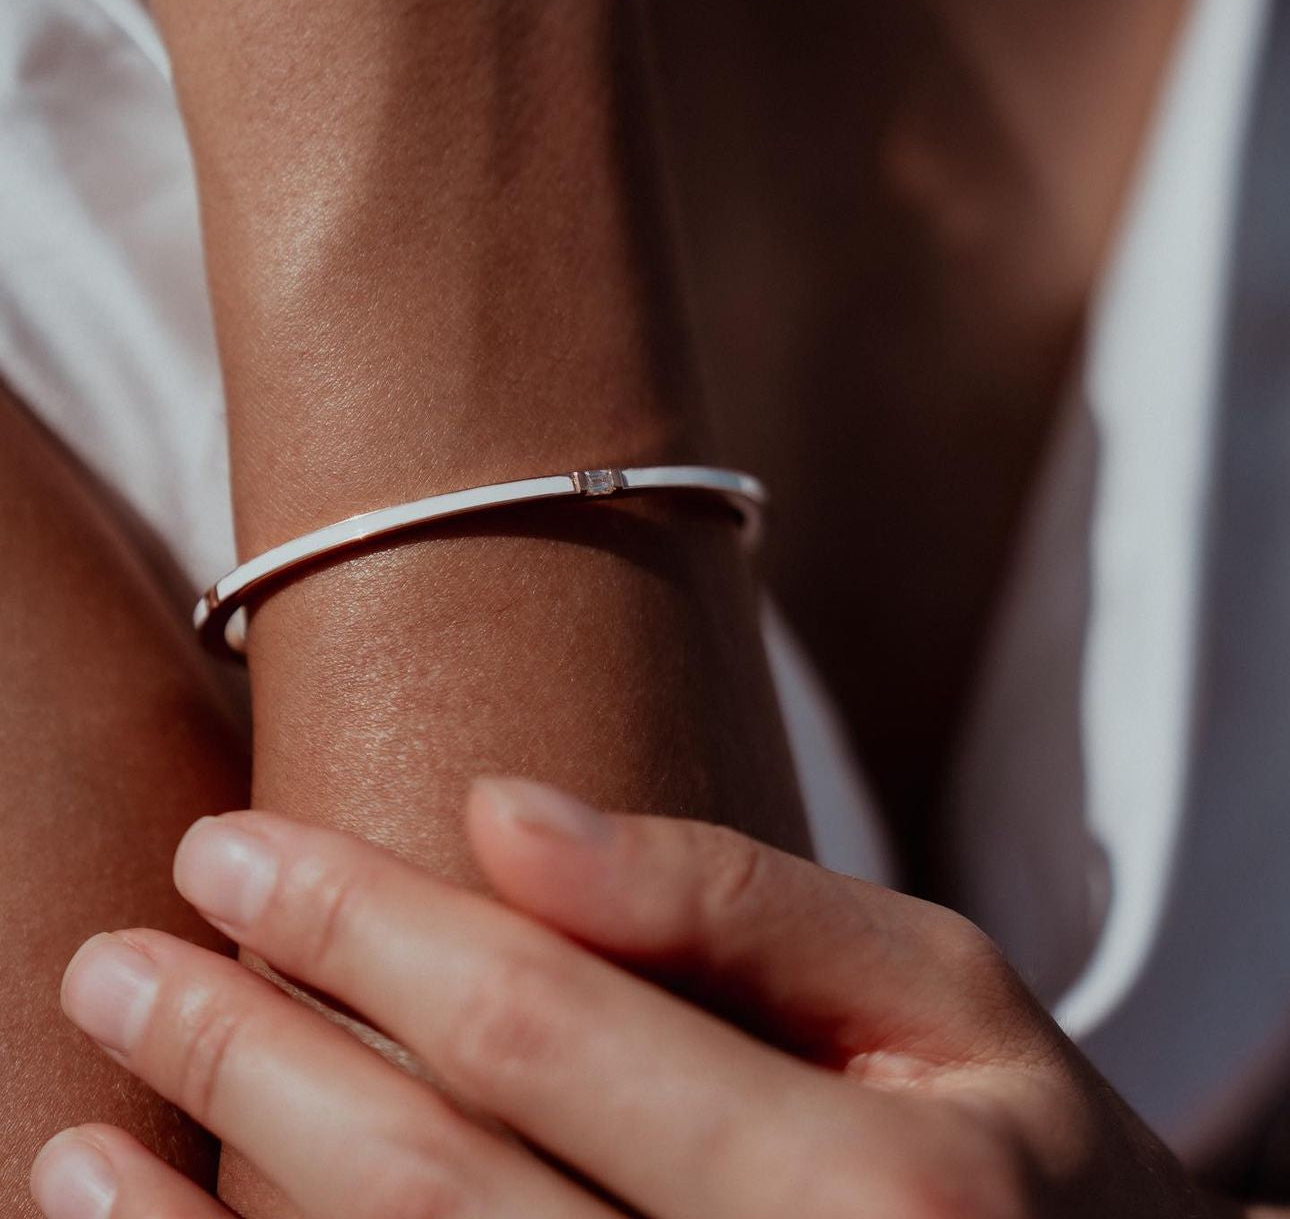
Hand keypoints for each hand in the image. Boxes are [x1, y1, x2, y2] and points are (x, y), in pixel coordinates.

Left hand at [33, 778, 1214, 1218]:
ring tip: (76, 1139)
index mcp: (866, 1190)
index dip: (365, 925)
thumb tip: (505, 814)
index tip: (234, 847)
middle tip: (119, 961)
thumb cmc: (1021, 1151)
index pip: (538, 1023)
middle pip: (433, 1184)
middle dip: (252, 1057)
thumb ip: (733, 904)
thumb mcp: (936, 987)